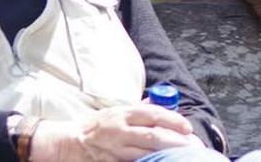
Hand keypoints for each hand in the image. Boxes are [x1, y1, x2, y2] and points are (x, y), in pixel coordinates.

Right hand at [29, 104, 194, 161]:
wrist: (68, 142)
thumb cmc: (95, 126)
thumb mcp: (115, 111)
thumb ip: (137, 110)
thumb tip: (159, 103)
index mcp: (122, 113)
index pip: (152, 114)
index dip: (172, 120)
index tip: (187, 127)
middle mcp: (119, 130)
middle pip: (152, 136)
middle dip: (175, 141)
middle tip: (192, 145)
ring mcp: (115, 149)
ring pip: (145, 153)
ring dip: (166, 155)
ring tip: (183, 156)